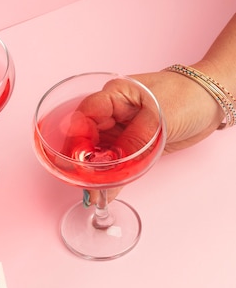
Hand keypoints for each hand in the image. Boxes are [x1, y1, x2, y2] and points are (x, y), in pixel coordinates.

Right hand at [80, 67, 223, 204]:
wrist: (211, 104)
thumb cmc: (188, 96)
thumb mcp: (158, 120)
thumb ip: (132, 146)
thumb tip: (111, 175)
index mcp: (115, 95)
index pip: (85, 116)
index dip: (77, 139)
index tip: (77, 160)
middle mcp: (113, 113)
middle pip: (87, 138)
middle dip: (83, 161)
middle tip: (83, 183)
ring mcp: (121, 131)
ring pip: (99, 154)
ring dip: (96, 173)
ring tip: (94, 192)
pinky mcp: (131, 147)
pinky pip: (115, 165)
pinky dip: (111, 178)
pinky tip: (106, 192)